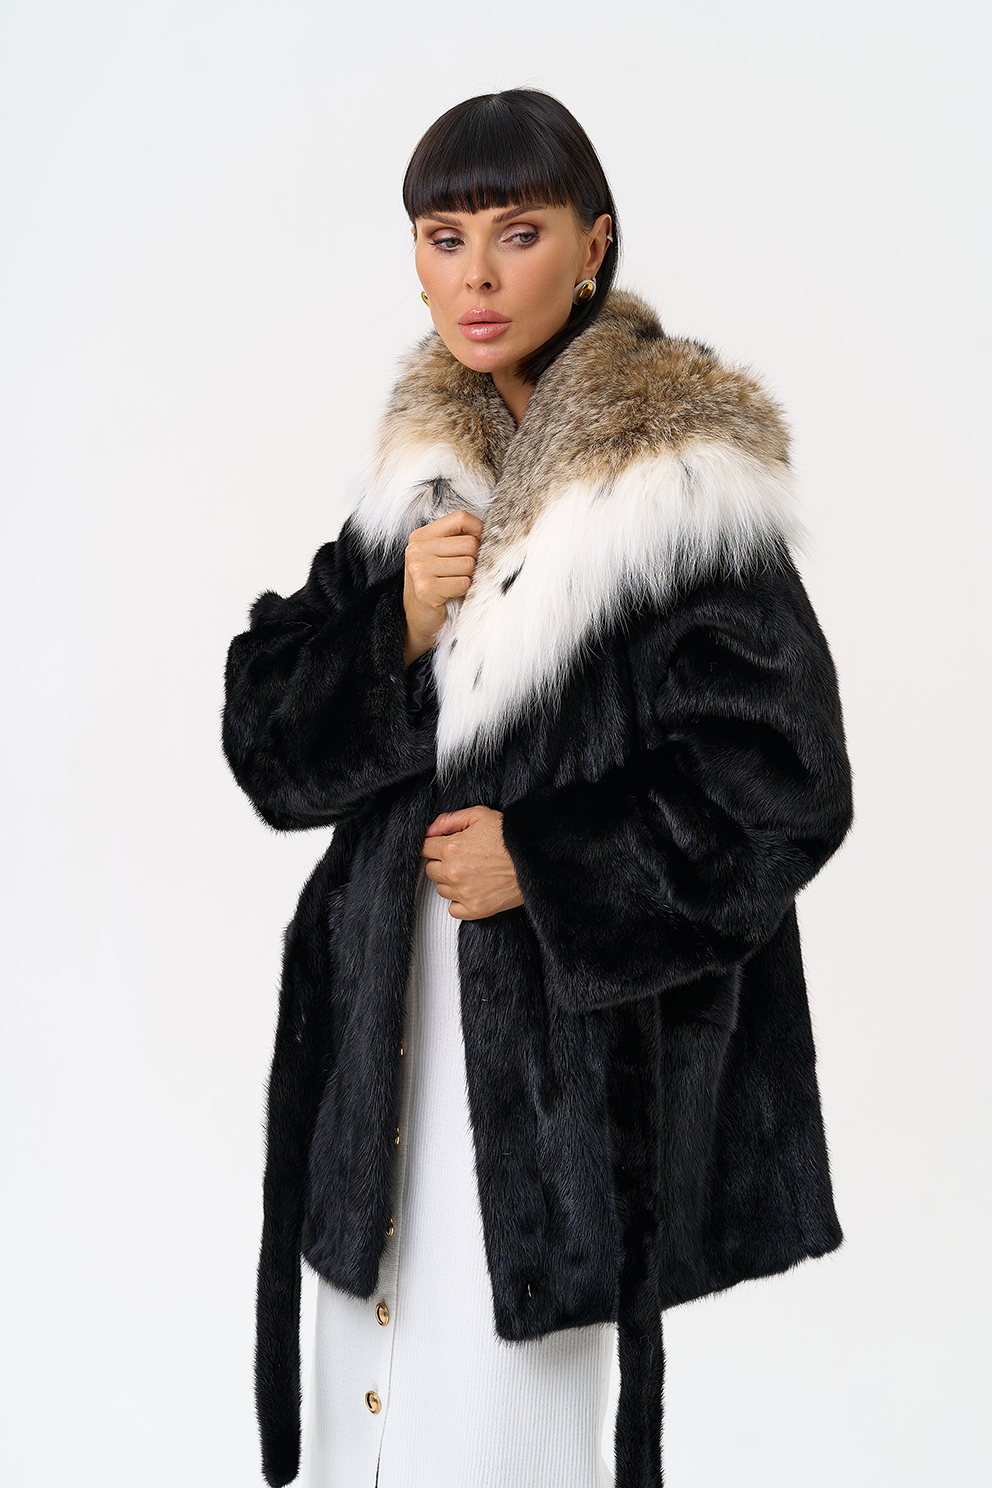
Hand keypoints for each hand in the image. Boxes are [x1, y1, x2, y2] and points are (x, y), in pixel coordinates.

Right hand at [403, 509, 482, 666]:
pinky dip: (464, 590)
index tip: (481, 543)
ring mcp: (419, 569)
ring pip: (469, 564)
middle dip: (475, 560)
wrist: (418, 620)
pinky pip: (463, 583)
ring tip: (454, 584)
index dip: (478, 529)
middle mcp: (416, 549)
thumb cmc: (435, 586)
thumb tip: (492, 530)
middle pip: (469, 543)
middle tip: (463, 573)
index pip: (460, 518)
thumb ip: (458, 539)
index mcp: (421, 536)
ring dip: (469, 577)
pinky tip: (451, 595)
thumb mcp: (441, 556)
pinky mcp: (426, 589)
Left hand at [420, 806, 524, 920]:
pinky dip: (459, 901)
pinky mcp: (475, 909)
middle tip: (461, 858)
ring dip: (450, 882)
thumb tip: (429, 830)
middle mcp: (454, 872)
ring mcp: (464, 893)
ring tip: (471, 872)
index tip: (441, 846)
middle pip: (431, 870)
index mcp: (452, 848)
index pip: (424, 848)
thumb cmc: (511, 838)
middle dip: (442, 863)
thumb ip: (449, 820)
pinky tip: (472, 889)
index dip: (433, 845)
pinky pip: (453, 909)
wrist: (535, 860)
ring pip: (441, 889)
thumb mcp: (479, 815)